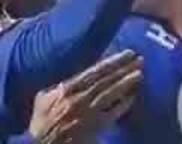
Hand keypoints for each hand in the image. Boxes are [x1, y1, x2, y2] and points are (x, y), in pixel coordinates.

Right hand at [28, 49, 143, 143]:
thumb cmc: (41, 123)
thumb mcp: (43, 98)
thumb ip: (58, 86)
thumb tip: (73, 76)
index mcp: (67, 88)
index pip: (95, 71)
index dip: (113, 61)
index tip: (126, 53)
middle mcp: (80, 98)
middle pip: (107, 79)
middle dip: (124, 68)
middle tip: (140, 59)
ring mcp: (89, 113)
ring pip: (112, 94)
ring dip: (127, 83)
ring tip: (139, 74)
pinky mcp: (95, 128)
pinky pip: (113, 113)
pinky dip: (124, 104)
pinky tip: (133, 97)